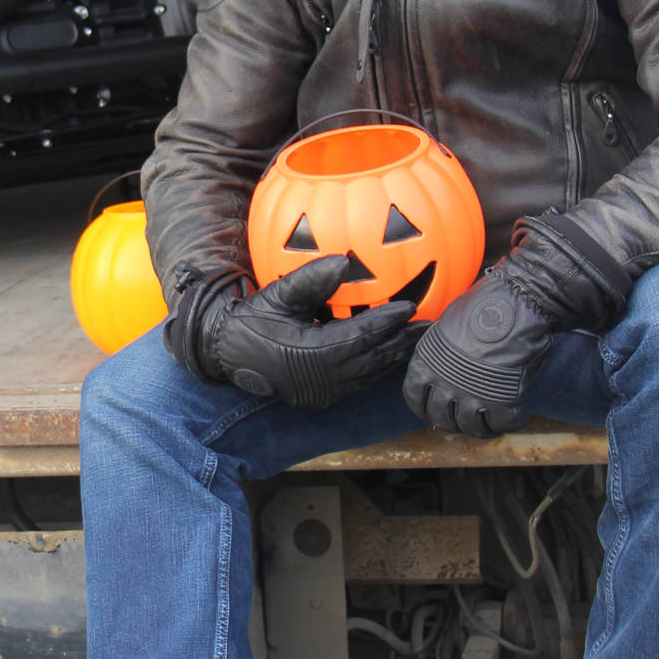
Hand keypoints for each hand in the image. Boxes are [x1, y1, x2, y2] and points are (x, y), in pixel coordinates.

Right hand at [166, 254, 416, 410]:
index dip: (387, 321)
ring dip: (393, 355)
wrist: (229, 353)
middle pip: (373, 359)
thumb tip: (345, 262)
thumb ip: (312, 279)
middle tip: (429, 326)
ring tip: (416, 338)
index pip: (361, 336)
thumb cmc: (255, 319)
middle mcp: (322, 378)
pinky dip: (376, 367)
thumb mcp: (280, 294)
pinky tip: (389, 353)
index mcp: (313, 354)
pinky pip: (358, 382)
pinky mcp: (321, 397)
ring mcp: (323, 392)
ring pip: (369, 374)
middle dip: (402, 341)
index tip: (409, 306)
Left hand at [403, 212, 632, 438]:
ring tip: (492, 422)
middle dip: (453, 423)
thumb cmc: (484, 305)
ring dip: (482, 428)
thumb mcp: (446, 326)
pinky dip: (511, 423)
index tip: (437, 410)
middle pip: (441, 419)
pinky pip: (503, 424)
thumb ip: (440, 353)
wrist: (517, 301)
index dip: (426, 409)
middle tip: (467, 419)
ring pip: (471, 427)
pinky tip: (516, 416)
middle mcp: (444, 382)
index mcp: (426, 362)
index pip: (414, 399)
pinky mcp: (501, 399)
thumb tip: (442, 368)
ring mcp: (471, 393)